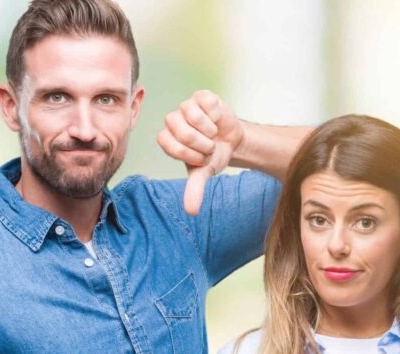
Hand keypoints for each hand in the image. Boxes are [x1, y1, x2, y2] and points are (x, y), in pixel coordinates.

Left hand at [157, 90, 244, 215]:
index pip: (169, 144)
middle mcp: (173, 120)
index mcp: (167, 138)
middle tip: (209, 146)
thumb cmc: (213, 156)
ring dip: (210, 130)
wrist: (232, 141)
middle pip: (182, 131)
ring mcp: (186, 106)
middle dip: (202, 144)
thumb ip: (195, 189)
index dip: (190, 154)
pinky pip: (206, 103)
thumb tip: (191, 212)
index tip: (201, 158)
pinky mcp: (201, 96)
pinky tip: (217, 119)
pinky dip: (216, 115)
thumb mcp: (204, 172)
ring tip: (213, 133)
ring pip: (192, 115)